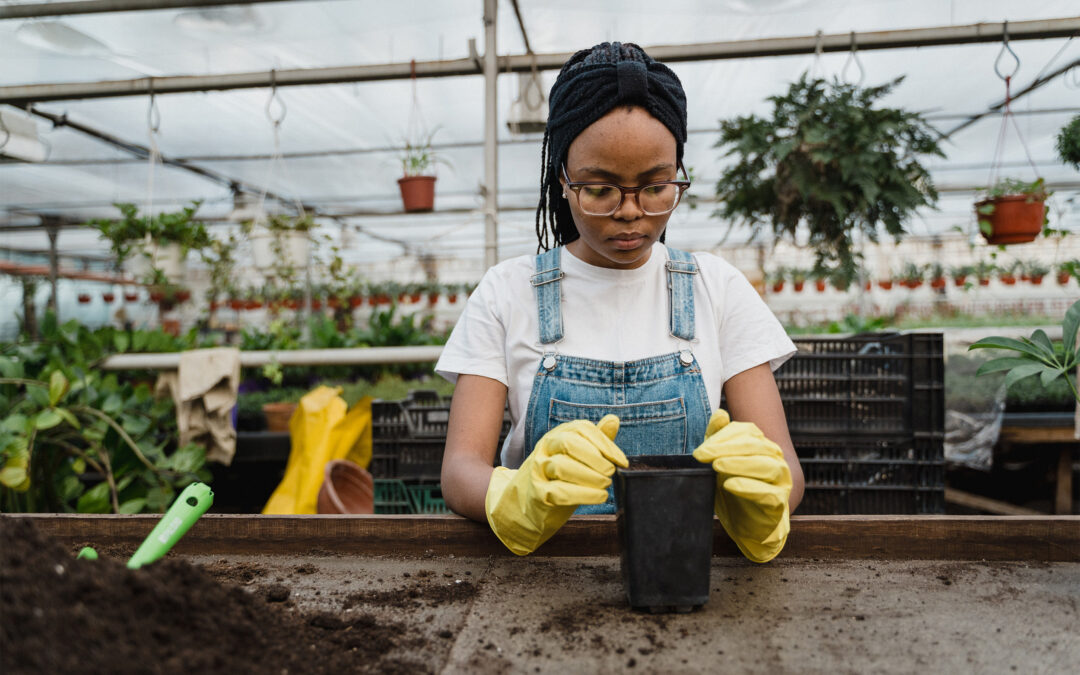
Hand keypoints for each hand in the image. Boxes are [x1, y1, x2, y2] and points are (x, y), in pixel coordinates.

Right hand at [485, 415, 626, 555]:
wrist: (524, 505)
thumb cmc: (558, 478)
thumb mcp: (577, 456)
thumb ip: (596, 439)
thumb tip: (614, 419)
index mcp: (557, 435)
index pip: (582, 429)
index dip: (605, 444)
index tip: (621, 461)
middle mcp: (545, 449)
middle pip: (569, 443)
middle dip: (595, 457)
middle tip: (610, 472)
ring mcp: (539, 470)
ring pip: (563, 466)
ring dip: (590, 476)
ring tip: (605, 485)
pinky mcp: (537, 493)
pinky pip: (559, 491)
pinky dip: (583, 494)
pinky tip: (599, 496)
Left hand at [692, 409, 791, 562]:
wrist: (748, 525)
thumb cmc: (734, 489)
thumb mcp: (720, 462)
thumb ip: (719, 439)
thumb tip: (720, 413)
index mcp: (762, 445)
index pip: (746, 431)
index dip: (723, 436)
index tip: (700, 449)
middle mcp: (775, 459)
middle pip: (755, 446)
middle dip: (726, 448)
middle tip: (702, 455)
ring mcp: (780, 481)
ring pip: (766, 466)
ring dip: (739, 464)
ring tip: (717, 465)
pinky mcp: (779, 503)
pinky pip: (769, 493)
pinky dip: (749, 487)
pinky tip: (730, 485)